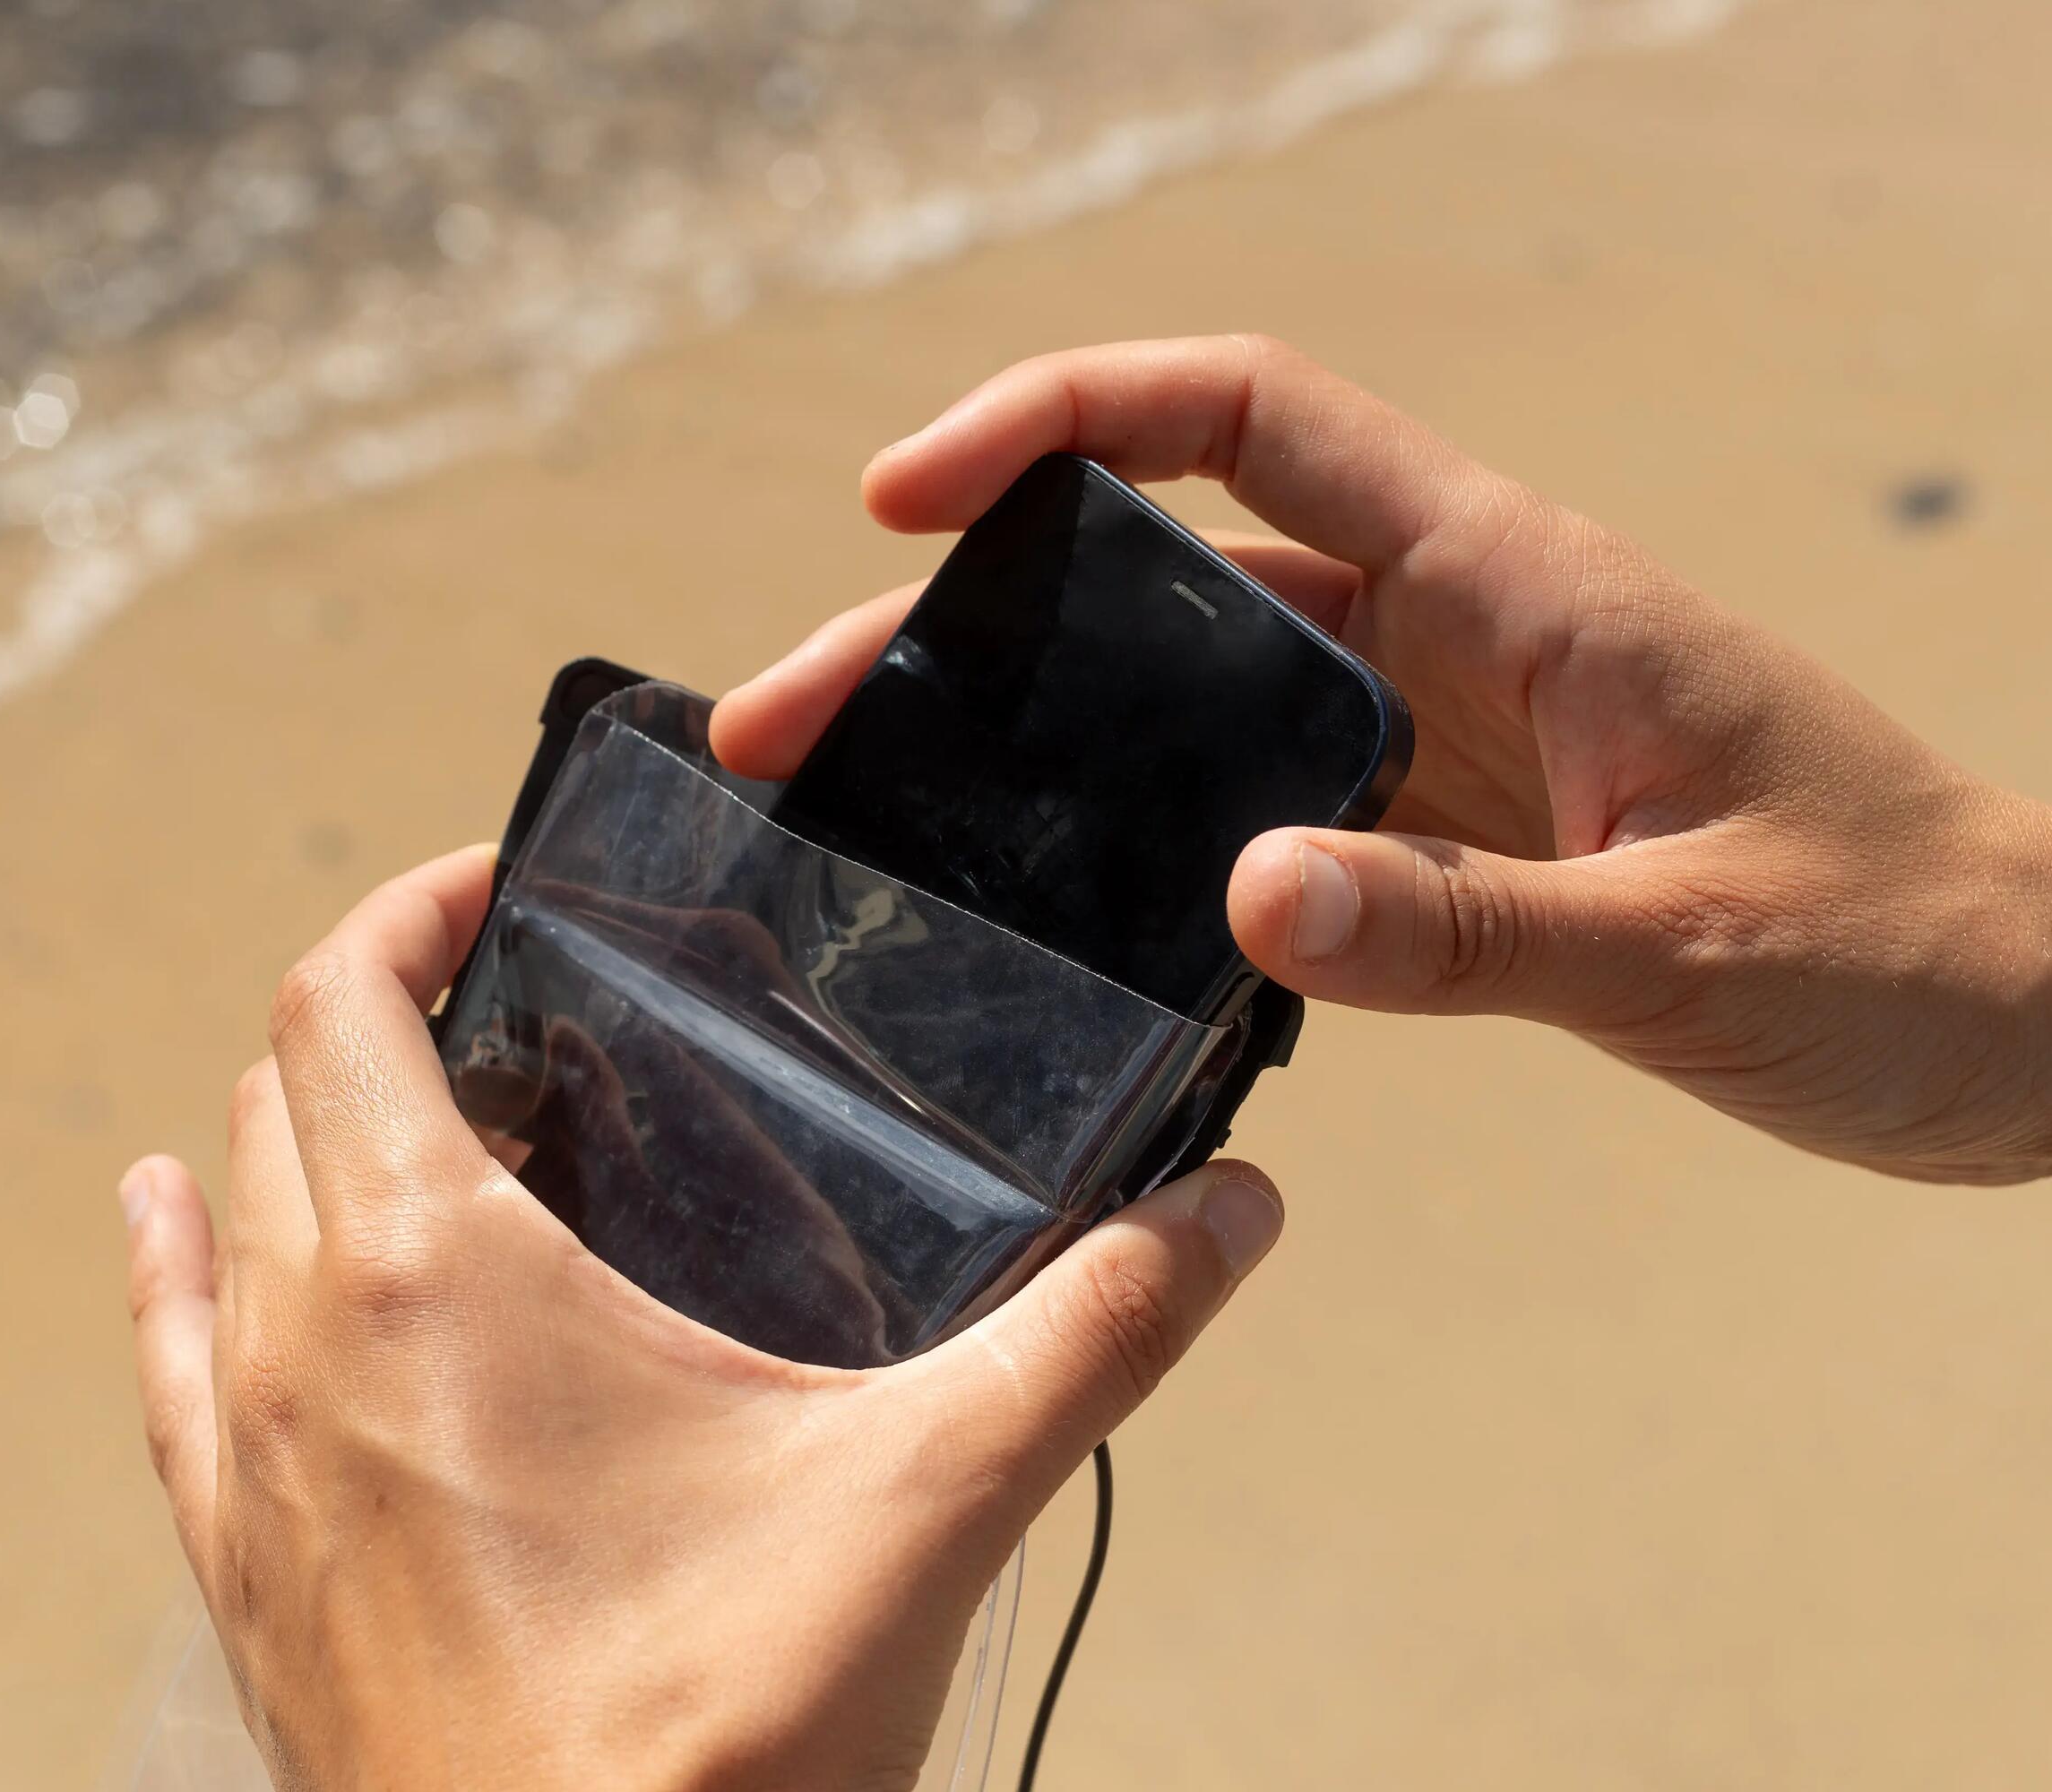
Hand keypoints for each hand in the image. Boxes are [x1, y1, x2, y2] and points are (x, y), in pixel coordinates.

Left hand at [120, 845, 1284, 1791]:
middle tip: (510, 1013)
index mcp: (428, 1270)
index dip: (411, 909)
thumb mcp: (927, 1502)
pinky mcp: (242, 1575)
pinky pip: (168, 1372)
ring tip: (385, 1106)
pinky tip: (171, 1235)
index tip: (497, 887)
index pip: (344, 998)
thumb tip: (1225, 1220)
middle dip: (380, 1017)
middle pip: (280, 1092)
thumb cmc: (718, 1742)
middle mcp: (300, 1341)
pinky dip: (173, 1274)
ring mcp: (250, 1465)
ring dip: (285, 1135)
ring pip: (220, 1221)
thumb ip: (1091, 1336)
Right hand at [714, 336, 2051, 1185]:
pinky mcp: (1452, 832)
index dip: (1066, 418)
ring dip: (1017, 734)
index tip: (910, 496)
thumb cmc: (1926, 956)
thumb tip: (1245, 904)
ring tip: (860, 814)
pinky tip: (1037, 910)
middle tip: (797, 718)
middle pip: (1161, 568)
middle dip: (963, 623)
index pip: (1253, 420)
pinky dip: (1123, 828)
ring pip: (1182, 690)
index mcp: (1520, 588)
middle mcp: (1461, 633)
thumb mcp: (1699, 950)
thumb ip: (1474, 934)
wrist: (2051, 1027)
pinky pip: (1249, 795)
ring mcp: (1446, 733)